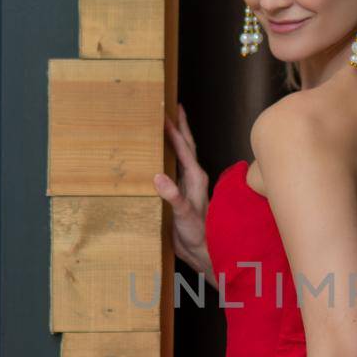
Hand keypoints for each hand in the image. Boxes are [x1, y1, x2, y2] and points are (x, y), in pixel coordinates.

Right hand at [155, 102, 209, 270]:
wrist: (201, 251)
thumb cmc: (198, 233)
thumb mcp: (184, 214)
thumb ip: (173, 196)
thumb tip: (159, 177)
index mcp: (196, 178)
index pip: (184, 148)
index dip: (175, 130)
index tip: (165, 113)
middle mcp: (192, 177)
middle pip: (186, 145)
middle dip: (179, 125)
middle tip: (171, 106)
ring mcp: (185, 184)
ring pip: (179, 154)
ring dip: (173, 138)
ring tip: (164, 122)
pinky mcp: (178, 192)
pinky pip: (171, 168)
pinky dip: (164, 157)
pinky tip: (155, 154)